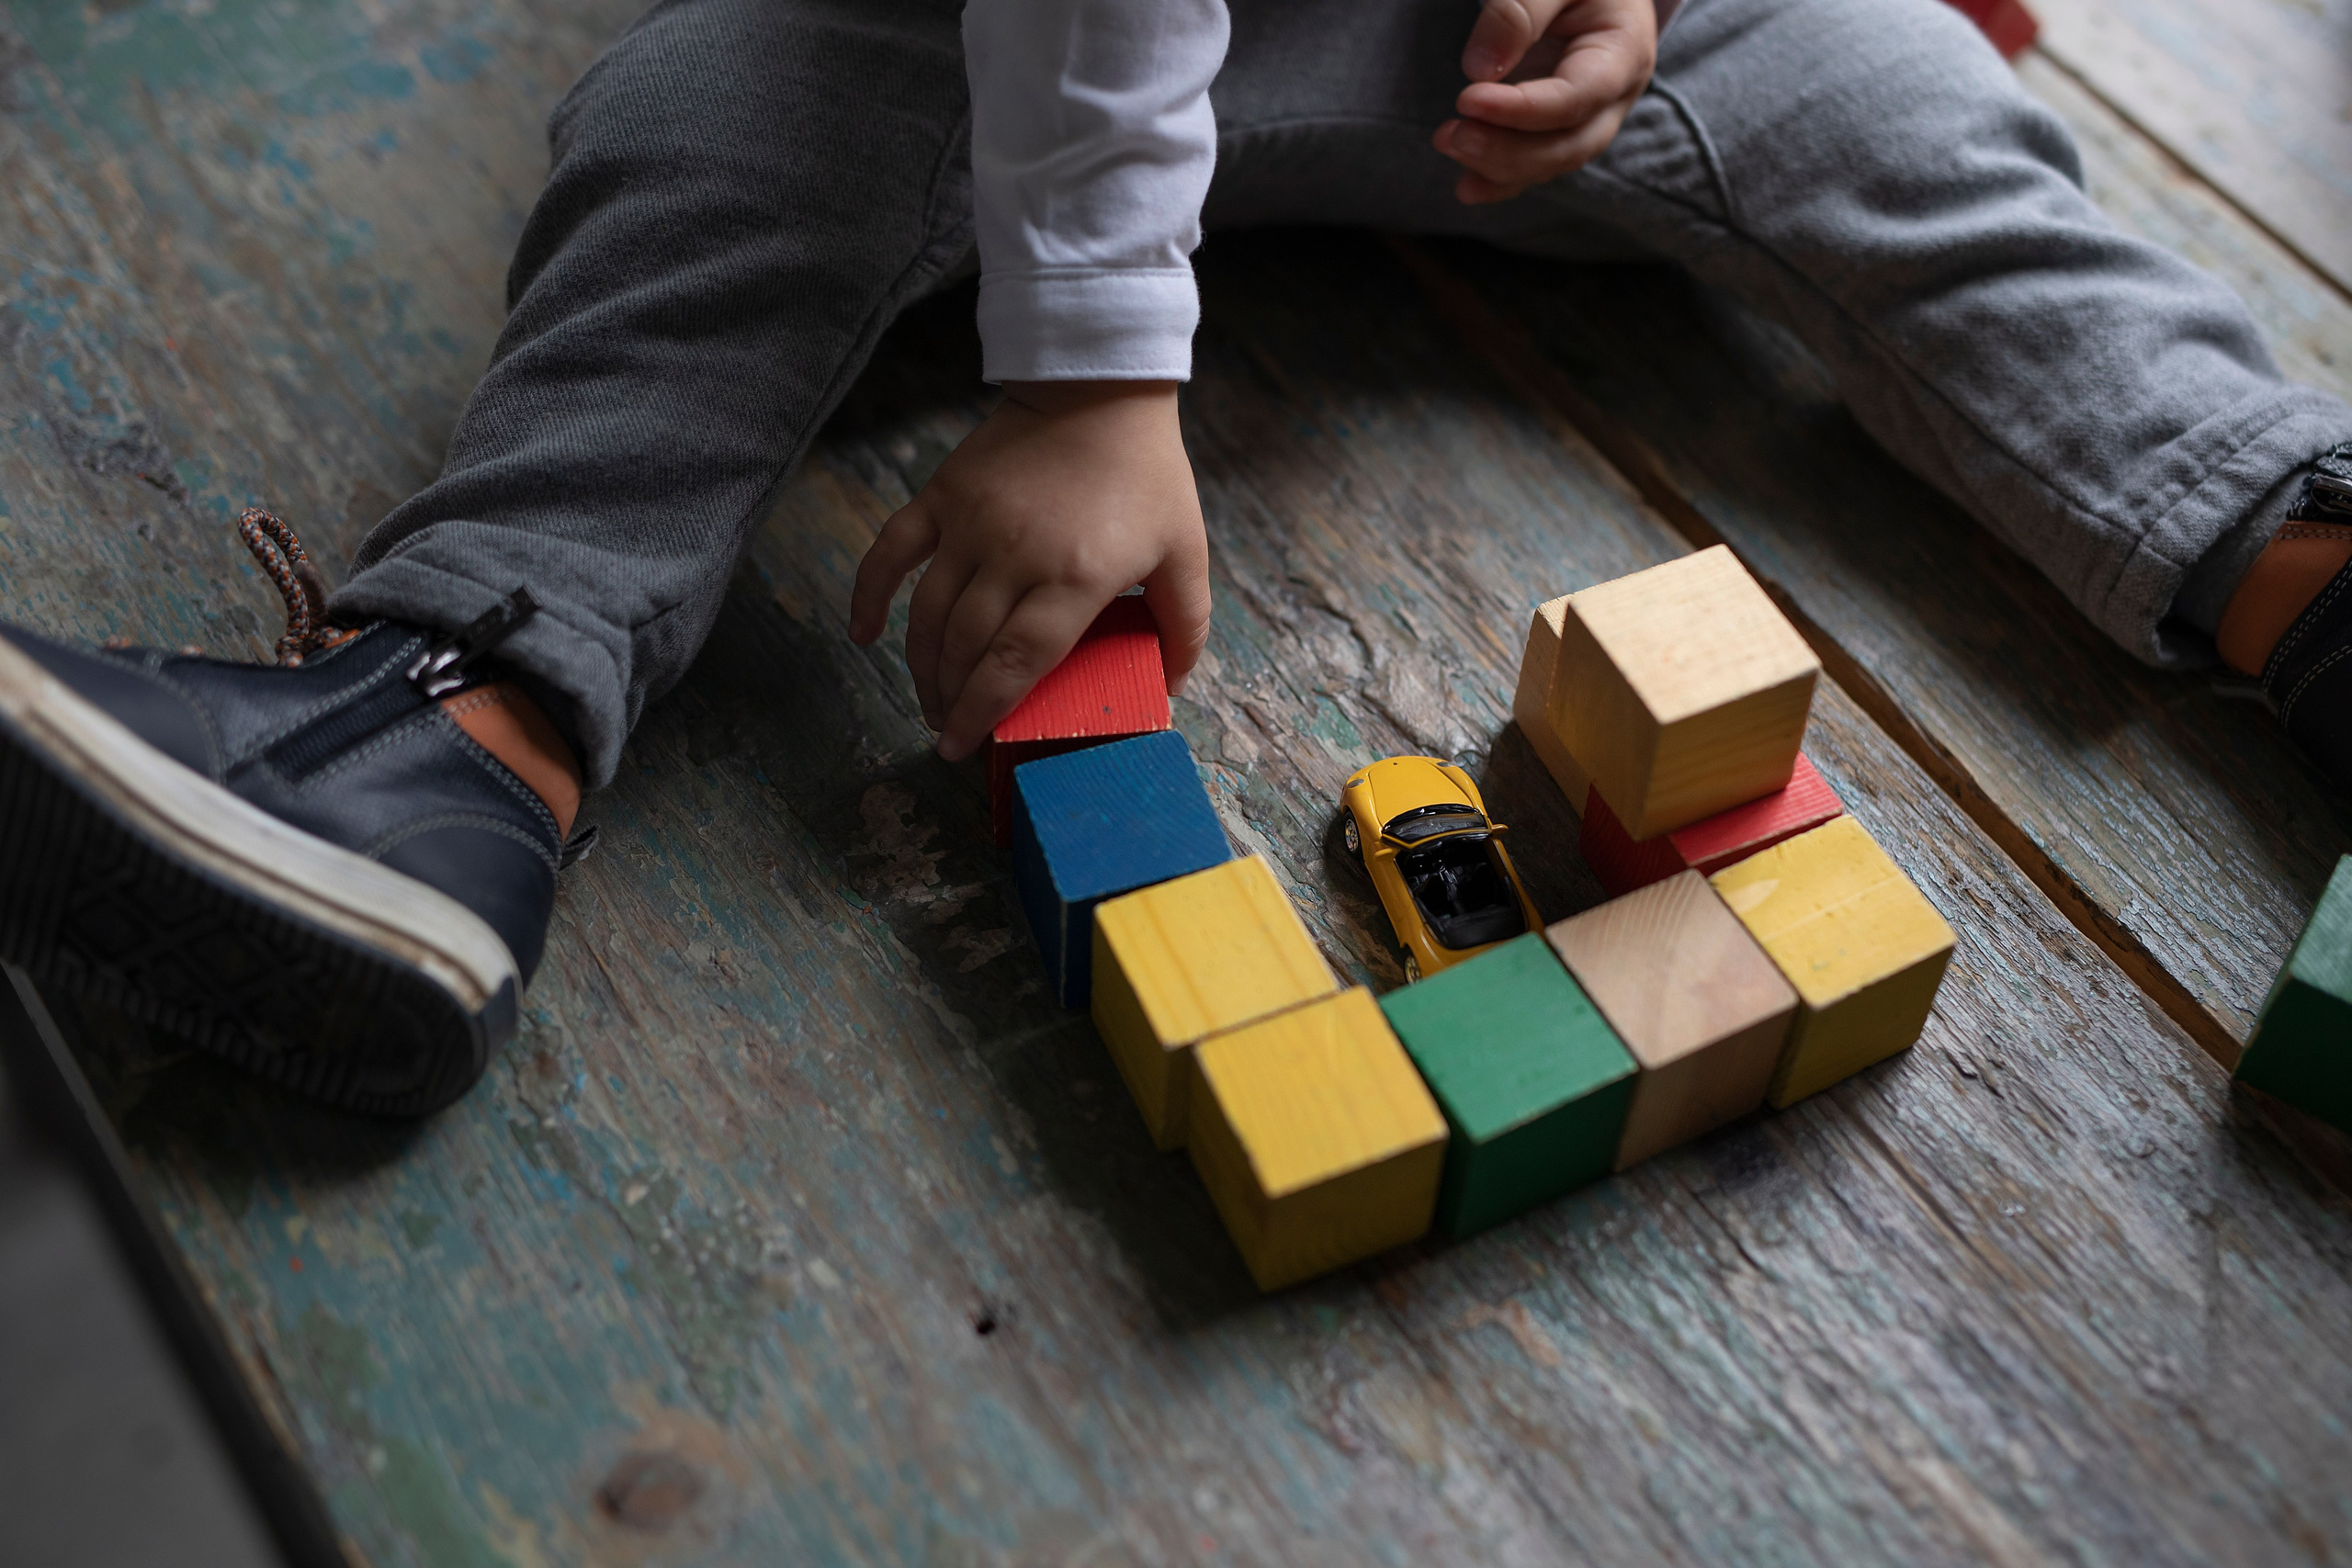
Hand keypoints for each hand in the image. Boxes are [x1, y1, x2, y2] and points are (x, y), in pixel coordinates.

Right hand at [847, 380, 1210, 761]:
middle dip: (951, 701)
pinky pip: (892, 551)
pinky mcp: (944, 495)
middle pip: (966, 649)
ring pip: (929, 614)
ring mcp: (971, 523)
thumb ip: (1185, 624)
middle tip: (950, 730)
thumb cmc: (1147, 472)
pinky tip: (862, 635)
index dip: (983, 712)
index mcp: (1073, 577)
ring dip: (921, 667)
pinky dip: (870, 595)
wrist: (1100, 386)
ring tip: (929, 700)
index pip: (1014, 664)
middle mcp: (1014, 555)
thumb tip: (1170, 685)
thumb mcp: (1186, 550)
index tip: (964, 747)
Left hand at [1433, 0, 1657, 204]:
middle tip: (1451, 135)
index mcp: (1624, 50)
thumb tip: (1479, 69)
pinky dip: (1502, 179)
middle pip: (1569, 145)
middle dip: (1508, 151)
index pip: (1576, 97)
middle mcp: (1615, 94)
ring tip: (1447, 142)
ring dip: (1498, 166)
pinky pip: (1538, 164)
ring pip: (1553, 162)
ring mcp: (1591, 116)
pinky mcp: (1562, 125)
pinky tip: (1467, 187)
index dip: (1522, 110)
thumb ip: (1521, 10)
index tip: (1467, 99)